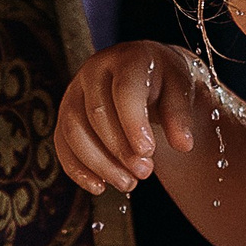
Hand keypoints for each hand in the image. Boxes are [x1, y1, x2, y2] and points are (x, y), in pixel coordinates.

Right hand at [55, 41, 198, 194]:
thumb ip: (180, 115)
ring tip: (129, 183)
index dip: (133, 123)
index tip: (148, 151)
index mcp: (127, 59)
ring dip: (100, 163)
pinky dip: (78, 169)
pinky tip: (100, 187)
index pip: (125, 90)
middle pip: (96, 113)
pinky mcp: (65, 114)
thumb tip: (183, 144)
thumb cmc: (166, 84)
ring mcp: (75, 92)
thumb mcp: (181, 92)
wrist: (149, 78)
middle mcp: (94, 71)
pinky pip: (62, 144)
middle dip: (120, 149)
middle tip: (145, 172)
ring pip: (74, 131)